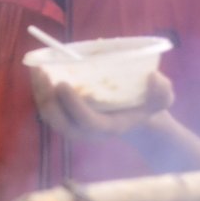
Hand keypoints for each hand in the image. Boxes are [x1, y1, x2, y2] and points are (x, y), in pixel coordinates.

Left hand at [30, 67, 173, 140]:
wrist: (134, 117)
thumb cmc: (146, 104)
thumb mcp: (162, 98)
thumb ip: (162, 91)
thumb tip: (152, 78)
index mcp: (109, 127)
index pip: (87, 122)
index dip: (73, 106)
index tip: (63, 83)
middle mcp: (87, 131)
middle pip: (60, 122)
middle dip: (48, 99)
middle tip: (43, 73)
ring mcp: (74, 126)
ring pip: (49, 115)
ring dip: (39, 93)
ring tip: (37, 69)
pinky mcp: (64, 117)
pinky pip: (47, 107)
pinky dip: (39, 91)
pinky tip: (37, 71)